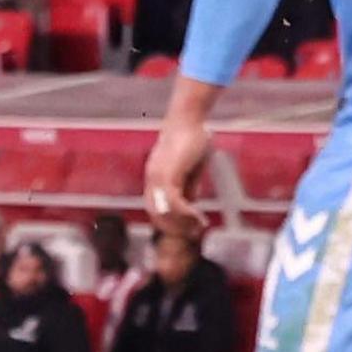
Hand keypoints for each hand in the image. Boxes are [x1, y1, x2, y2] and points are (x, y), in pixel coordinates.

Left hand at [143, 102, 213, 231]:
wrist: (188, 118)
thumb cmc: (191, 138)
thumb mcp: (190, 169)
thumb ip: (188, 187)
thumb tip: (191, 206)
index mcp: (154, 179)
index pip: (154, 210)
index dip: (169, 223)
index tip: (187, 229)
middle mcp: (152, 180)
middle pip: (156, 215)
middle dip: (175, 228)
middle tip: (194, 233)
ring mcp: (158, 178)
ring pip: (164, 213)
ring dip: (183, 224)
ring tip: (199, 226)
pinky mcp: (168, 175)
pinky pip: (174, 204)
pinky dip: (187, 215)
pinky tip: (200, 217)